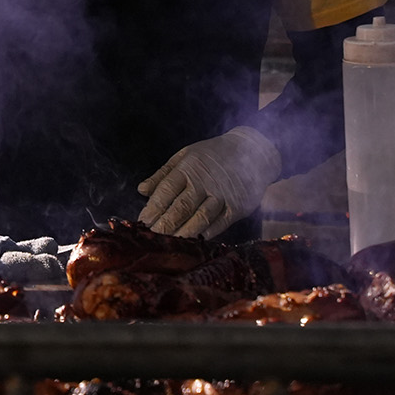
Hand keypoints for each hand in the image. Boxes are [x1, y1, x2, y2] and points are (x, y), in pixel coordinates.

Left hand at [136, 126, 280, 238]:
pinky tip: (195, 241)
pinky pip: (221, 223)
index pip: (166, 190)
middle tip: (151, 238)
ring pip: (200, 217)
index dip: (154, 207)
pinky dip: (208, 233)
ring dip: (184, 232)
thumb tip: (141, 190)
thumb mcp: (185, 155)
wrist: (252, 150)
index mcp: (188, 168)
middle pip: (182, 206)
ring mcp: (222, 195)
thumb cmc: (212, 154)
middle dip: (165, 223)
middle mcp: (204, 182)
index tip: (142, 221)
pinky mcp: (237, 207)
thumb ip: (163, 174)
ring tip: (170, 244)